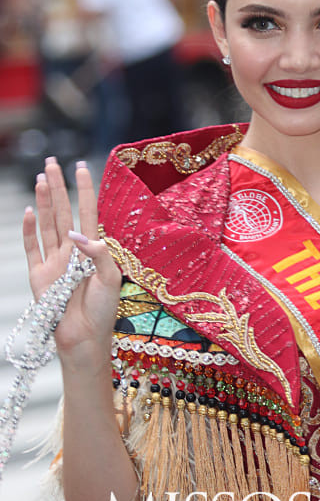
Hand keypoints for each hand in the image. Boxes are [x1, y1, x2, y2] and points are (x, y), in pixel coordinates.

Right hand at [23, 158, 120, 370]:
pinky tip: (28, 211)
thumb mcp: (110, 279)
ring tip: (42, 178)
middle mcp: (71, 252)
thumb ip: (99, 253)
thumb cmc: (102, 311)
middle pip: (63, 212)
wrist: (84, 338)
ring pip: (47, 224)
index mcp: (92, 250)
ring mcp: (53, 262)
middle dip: (58, 187)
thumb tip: (77, 234)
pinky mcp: (39, 275)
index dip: (85, 190)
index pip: (88, 212)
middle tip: (52, 162)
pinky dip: (29, 229)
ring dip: (43, 201)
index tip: (81, 166)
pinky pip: (31, 247)